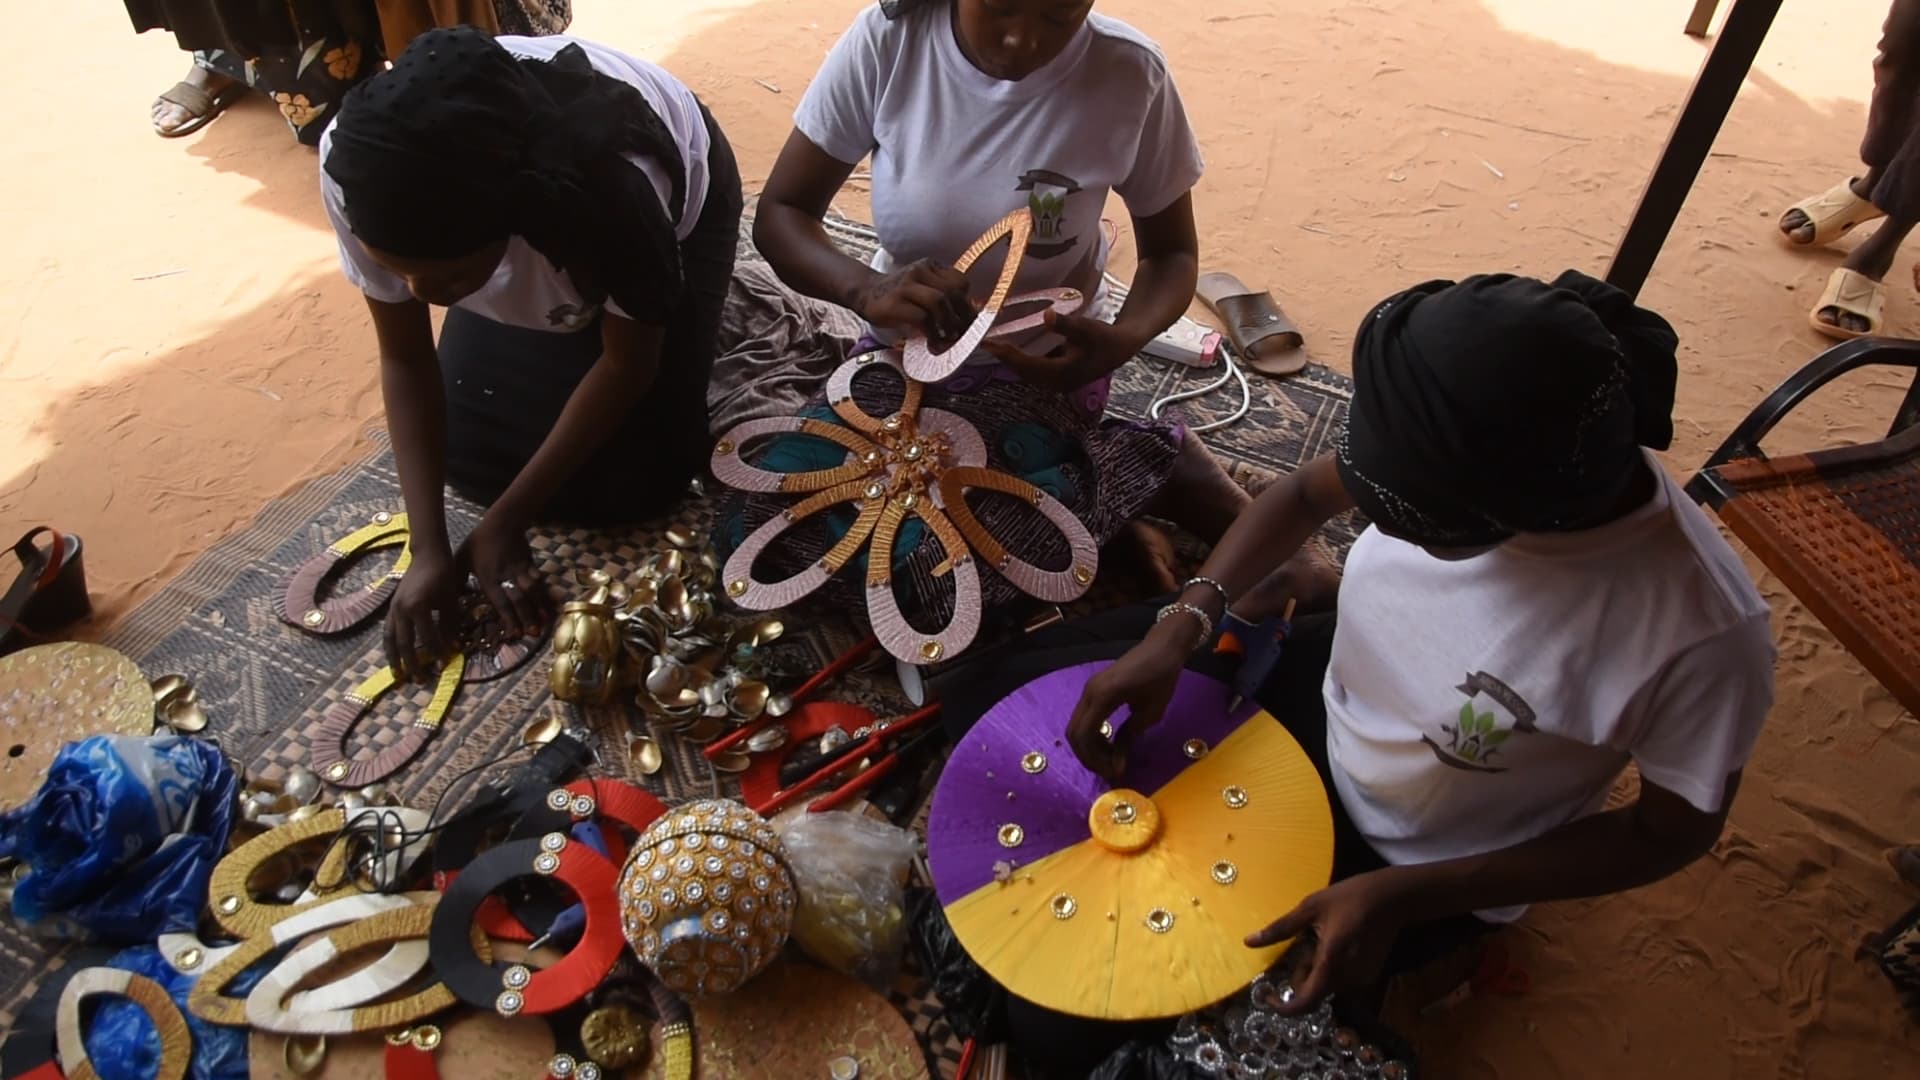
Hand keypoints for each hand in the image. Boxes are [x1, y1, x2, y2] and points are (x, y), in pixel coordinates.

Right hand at [385, 547, 460, 681]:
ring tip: (398, 675)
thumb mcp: (451, 600)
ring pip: (390, 639)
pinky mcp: (391, 607)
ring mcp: (393, 608)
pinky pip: (388, 631)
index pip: (428, 638)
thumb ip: (450, 625)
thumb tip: (453, 648)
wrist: (428, 555)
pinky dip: (391, 645)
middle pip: (405, 644)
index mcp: (417, 607)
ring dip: (394, 659)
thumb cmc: (443, 575)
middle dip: (412, 664)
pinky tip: (394, 655)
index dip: (436, 653)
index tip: (444, 665)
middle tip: (420, 681)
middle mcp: (401, 610)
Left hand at [461, 514, 543, 636]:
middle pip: (519, 600)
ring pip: (532, 592)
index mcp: (489, 579)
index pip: (500, 601)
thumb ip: (459, 578)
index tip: (514, 633)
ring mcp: (521, 571)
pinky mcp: (530, 565)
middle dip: (527, 617)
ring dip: (539, 607)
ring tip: (546, 621)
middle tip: (534, 633)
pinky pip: (539, 581)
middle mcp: (507, 577)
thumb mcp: (462, 558)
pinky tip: (553, 602)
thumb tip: (454, 596)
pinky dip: (546, 592)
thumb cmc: (479, 541)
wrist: (502, 522)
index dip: (508, 618)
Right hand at [849, 259, 974, 340]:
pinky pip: (922, 318)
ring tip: (949, 338)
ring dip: (948, 324)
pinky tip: (933, 342)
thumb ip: (942, 296)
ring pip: (939, 301)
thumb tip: (967, 321)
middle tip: (963, 334)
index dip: (967, 303)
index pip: (960, 281)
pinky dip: (932, 333)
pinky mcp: (895, 303)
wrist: (865, 293)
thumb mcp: (922, 288)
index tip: (968, 321)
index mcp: (930, 266)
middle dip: (962, 316)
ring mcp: (906, 286)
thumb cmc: (899, 296)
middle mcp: (919, 271)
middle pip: (952, 292)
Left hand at [983, 310, 1143, 390]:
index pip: (1028, 365)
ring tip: (994, 346)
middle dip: (1005, 358)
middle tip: (986, 343)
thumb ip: (1065, 324)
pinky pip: (1035, 371)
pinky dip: (1022, 361)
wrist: (1121, 348)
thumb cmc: (1105, 337)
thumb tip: (1046, 315)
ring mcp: (1058, 383)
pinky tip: (1013, 349)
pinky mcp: (1059, 378)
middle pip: (1024, 372)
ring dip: (1012, 361)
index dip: (1008, 355)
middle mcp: (1058, 383)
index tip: (990, 344)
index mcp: (1063, 374)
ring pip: (1028, 374)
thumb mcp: (1087, 328)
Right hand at [1066, 630, 1188, 780]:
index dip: (1095, 759)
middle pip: (1074, 733)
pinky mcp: (1093, 691)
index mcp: (1103, 695)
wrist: (1161, 648)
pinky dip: (1091, 736)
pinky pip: (1083, 718)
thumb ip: (1130, 737)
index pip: (1085, 734)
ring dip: (1089, 747)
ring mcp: (1088, 690)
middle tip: (1109, 770)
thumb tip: (1118, 764)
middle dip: (1088, 757)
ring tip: (1111, 759)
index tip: (1114, 772)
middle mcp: (1089, 692)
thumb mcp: (1151, 712)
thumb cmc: (1161, 677)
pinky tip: (1109, 744)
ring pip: (1076, 727)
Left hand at [1244, 871, 1412, 1013]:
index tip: (1269, 997)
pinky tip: (1336, 942)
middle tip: (1303, 943)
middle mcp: (1347, 977)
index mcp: (1331, 962)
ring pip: (1326, 985)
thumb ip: (1280, 929)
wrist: (1392, 897)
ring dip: (1316, 970)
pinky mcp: (1369, 975)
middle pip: (1314, 992)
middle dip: (1301, 974)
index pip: (1306, 1002)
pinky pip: (1341, 980)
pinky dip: (1331, 968)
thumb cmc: (1348, 897)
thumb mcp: (1310, 907)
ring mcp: (1361, 978)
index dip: (1284, 1008)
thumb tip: (1248, 942)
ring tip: (1321, 937)